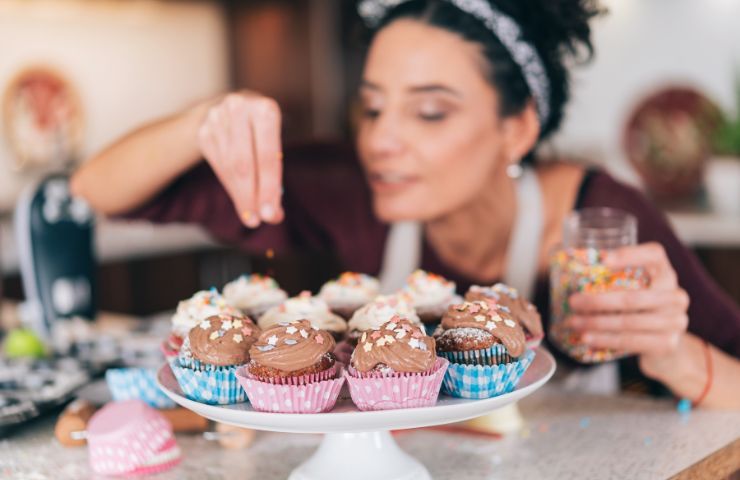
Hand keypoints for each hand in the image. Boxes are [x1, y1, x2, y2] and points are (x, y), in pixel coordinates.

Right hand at [197, 92, 283, 227]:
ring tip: (250, 214)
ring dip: (239, 195)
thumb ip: (274, 179)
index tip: (269, 215)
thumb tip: (274, 216)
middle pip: (243, 165)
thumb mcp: (274, 146)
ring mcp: (216, 119)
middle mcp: (238, 109)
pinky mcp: (203, 130)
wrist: (232, 108)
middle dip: (251, 197)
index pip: (267, 156)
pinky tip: (239, 195)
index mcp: (265, 109)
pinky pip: (216, 166)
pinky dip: (229, 185)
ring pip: (228, 167)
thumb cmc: (261, 133)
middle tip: (257, 221)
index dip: (268, 188)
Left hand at [565, 242, 689, 359]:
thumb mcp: (635, 288)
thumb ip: (614, 276)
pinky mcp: (667, 344)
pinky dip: (606, 339)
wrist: (665, 344)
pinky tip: (588, 338)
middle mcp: (675, 295)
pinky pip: (631, 341)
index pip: (654, 254)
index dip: (630, 255)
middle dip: (597, 301)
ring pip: (628, 322)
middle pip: (633, 297)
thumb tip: (569, 262)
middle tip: (573, 302)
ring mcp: (675, 321)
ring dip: (596, 323)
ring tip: (574, 322)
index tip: (602, 260)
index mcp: (666, 273)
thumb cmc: (640, 308)